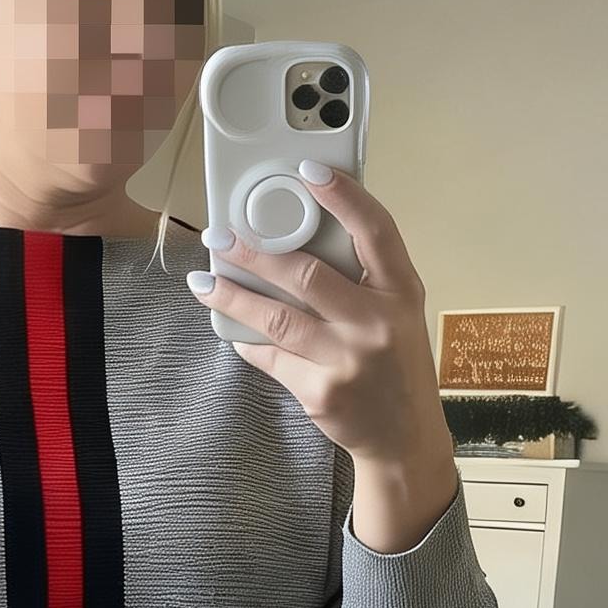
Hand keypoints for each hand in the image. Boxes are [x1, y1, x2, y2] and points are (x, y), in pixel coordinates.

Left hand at [188, 165, 444, 464]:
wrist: (403, 437)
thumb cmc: (395, 364)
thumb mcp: (399, 312)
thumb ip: (365, 276)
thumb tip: (302, 233)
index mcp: (401, 292)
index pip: (376, 230)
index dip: (343, 196)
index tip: (308, 170)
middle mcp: (377, 324)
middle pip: (307, 275)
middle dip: (255, 253)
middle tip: (219, 236)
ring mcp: (347, 361)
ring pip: (277, 318)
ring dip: (233, 296)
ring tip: (203, 281)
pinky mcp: (320, 392)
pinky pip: (270, 357)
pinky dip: (246, 340)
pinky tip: (229, 326)